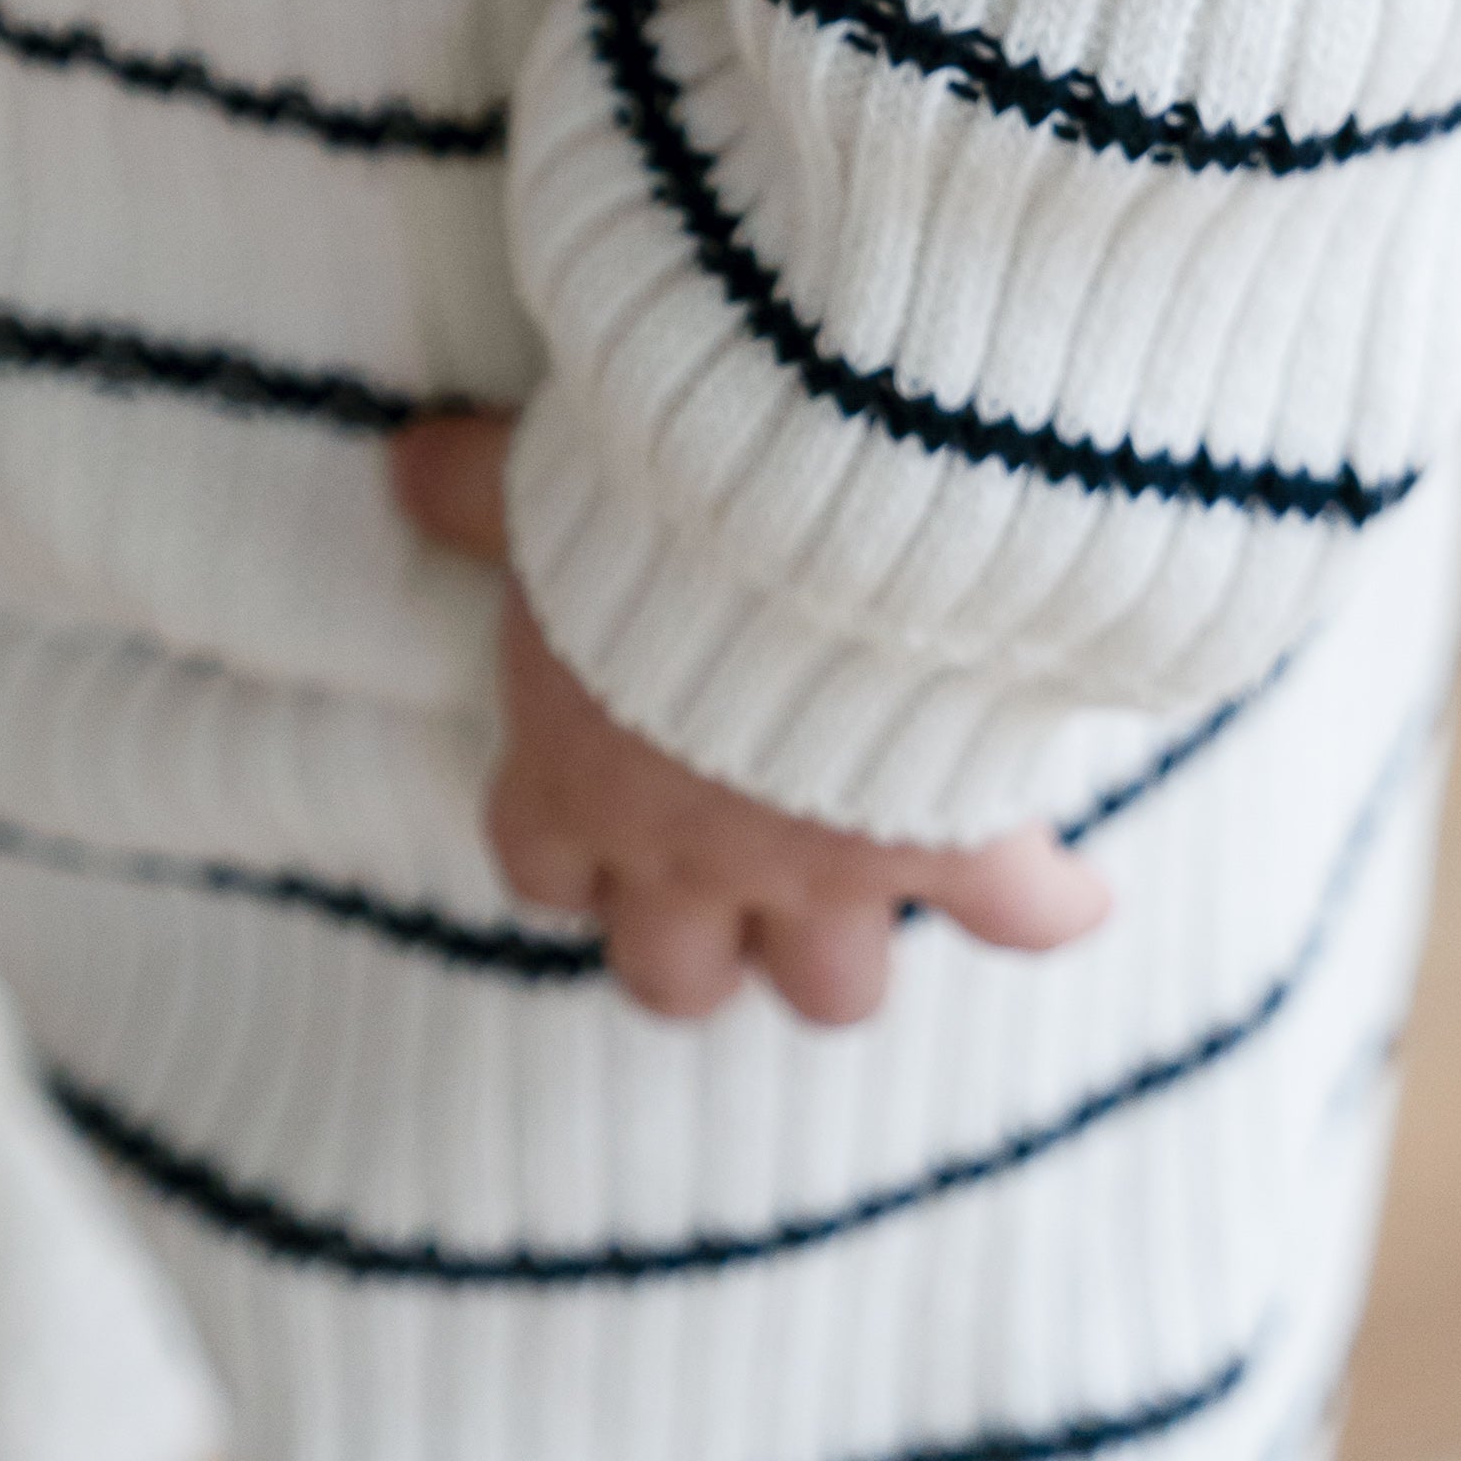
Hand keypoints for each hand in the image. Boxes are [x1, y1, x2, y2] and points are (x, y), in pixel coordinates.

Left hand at [389, 411, 1112, 1028]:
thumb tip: (399, 465)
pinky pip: (1022, 920)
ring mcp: (830, 867)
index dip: (570, 853)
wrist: (842, 504)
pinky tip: (1060, 878)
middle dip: (700, 944)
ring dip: (846, 948)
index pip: (543, 875)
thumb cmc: (670, 489)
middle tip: (729, 877)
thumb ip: (475, 491)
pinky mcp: (961, 845)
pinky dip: (1047, 903)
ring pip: (830, 994)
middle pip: (674, 983)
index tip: (600, 813)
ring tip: (871, 883)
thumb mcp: (550, 479)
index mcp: (582, 775)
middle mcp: (696, 851)